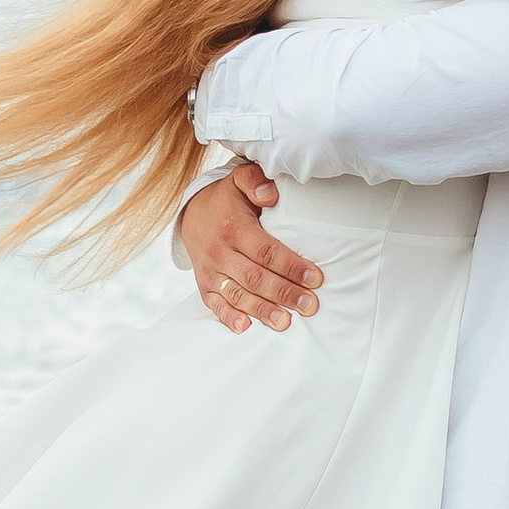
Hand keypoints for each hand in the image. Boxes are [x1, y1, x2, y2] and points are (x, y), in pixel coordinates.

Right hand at [179, 160, 324, 334]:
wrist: (192, 215)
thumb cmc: (228, 200)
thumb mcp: (239, 180)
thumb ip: (255, 181)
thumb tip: (271, 195)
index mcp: (233, 228)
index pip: (266, 251)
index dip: (291, 265)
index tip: (315, 278)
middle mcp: (219, 252)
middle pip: (255, 277)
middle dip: (283, 293)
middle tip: (309, 305)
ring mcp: (211, 272)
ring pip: (238, 295)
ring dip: (262, 310)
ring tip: (286, 323)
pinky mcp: (205, 286)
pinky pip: (216, 305)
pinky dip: (229, 318)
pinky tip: (246, 328)